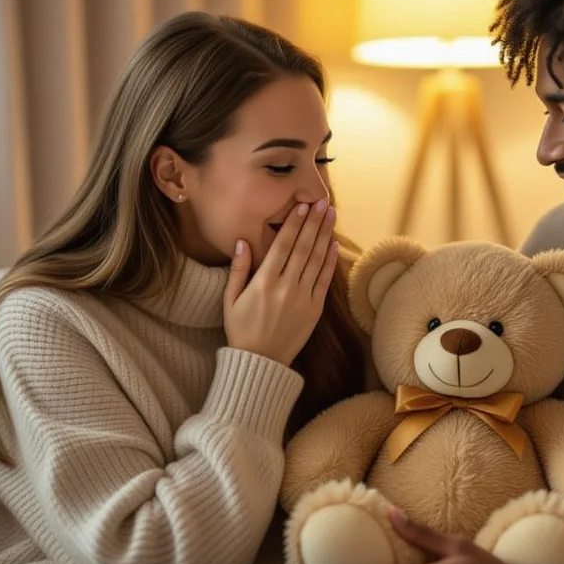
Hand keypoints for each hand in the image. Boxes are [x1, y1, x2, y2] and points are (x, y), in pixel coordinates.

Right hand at [223, 198, 337, 365]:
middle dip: (313, 222)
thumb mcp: (230, 300)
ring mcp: (302, 298)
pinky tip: (333, 243)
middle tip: (323, 201)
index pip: (282, 245)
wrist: (261, 362)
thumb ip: (238, 270)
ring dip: (324, 234)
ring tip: (331, 214)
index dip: (294, 223)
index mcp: (264, 282)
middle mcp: (286, 287)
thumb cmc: (241, 330)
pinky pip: (324, 280)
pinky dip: (330, 260)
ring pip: (316, 259)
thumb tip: (242, 242)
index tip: (302, 205)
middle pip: (303, 247)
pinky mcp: (314, 309)